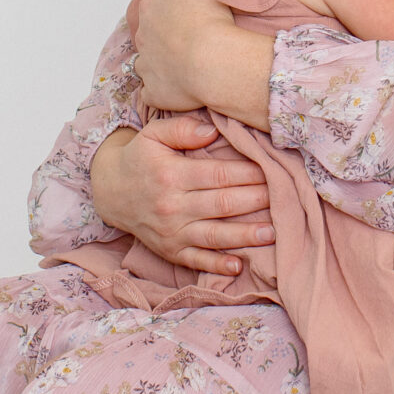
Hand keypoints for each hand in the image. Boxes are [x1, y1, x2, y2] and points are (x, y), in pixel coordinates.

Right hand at [89, 114, 274, 275]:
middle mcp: (172, 206)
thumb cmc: (139, 159)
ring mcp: (171, 232)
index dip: (249, 173)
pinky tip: (238, 265)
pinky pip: (196, 260)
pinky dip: (217, 265)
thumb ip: (182, 129)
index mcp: (172, 175)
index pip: (220, 175)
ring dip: (245, 236)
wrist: (109, 191)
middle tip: (284, 197)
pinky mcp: (169, 250)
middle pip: (223, 204)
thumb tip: (211, 131)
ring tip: (273, 232)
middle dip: (256, 201)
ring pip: (215, 235)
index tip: (271, 170)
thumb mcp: (153, 134)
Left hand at [132, 0, 228, 111]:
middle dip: (168, 31)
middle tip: (195, 33)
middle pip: (153, 30)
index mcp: (150, 7)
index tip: (193, 8)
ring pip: (150, 59)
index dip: (175, 3)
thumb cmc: (207, 16)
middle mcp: (143, 36)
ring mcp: (147, 66)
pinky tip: (179, 84)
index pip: (157, 0)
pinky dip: (162, 87)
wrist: (213, 61)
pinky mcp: (154, 91)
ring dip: (164, 59)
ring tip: (189, 60)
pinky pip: (153, 89)